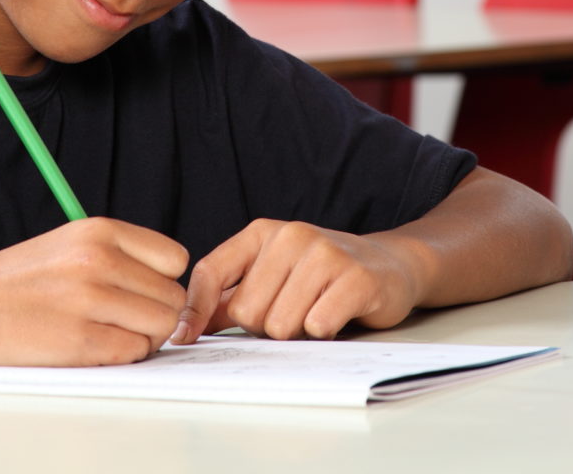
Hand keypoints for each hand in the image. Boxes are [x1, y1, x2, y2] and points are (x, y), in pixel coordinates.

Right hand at [0, 218, 187, 366]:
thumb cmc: (18, 281)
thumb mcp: (69, 243)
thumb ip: (119, 255)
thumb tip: (168, 284)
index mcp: (99, 231)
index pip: (175, 259)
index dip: (163, 282)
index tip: (141, 295)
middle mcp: (98, 260)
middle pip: (172, 297)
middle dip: (155, 316)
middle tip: (124, 323)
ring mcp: (89, 300)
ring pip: (161, 327)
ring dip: (143, 339)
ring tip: (110, 336)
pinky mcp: (79, 341)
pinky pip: (134, 352)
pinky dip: (122, 357)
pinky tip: (95, 350)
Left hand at [172, 219, 427, 344]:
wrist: (389, 265)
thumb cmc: (320, 277)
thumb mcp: (270, 276)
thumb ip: (227, 298)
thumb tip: (182, 328)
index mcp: (261, 233)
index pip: (210, 272)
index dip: (193, 311)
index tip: (184, 339)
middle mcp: (290, 236)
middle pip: (246, 312)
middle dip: (264, 327)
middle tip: (290, 313)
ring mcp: (325, 253)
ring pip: (280, 325)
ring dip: (296, 333)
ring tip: (314, 312)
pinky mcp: (356, 277)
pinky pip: (317, 325)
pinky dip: (323, 332)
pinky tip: (336, 315)